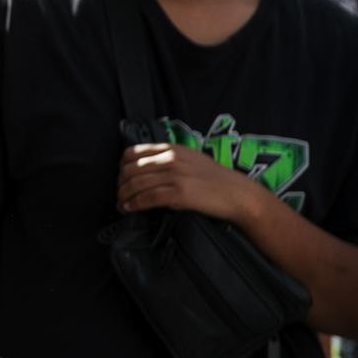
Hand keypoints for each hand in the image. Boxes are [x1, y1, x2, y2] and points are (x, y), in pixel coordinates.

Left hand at [115, 143, 263, 222]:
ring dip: (123, 196)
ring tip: (121, 204)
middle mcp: (171, 158)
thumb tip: (148, 169)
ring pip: (136, 183)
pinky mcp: (179, 193)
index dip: (122, 165)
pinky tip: (129, 209)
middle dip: (120, 183)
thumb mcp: (191, 160)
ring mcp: (174, 175)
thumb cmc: (217, 180)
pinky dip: (134, 204)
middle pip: (131, 168)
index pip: (134, 151)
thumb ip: (170, 159)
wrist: (239, 194)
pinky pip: (147, 198)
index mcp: (172, 148)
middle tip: (119, 194)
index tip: (121, 177)